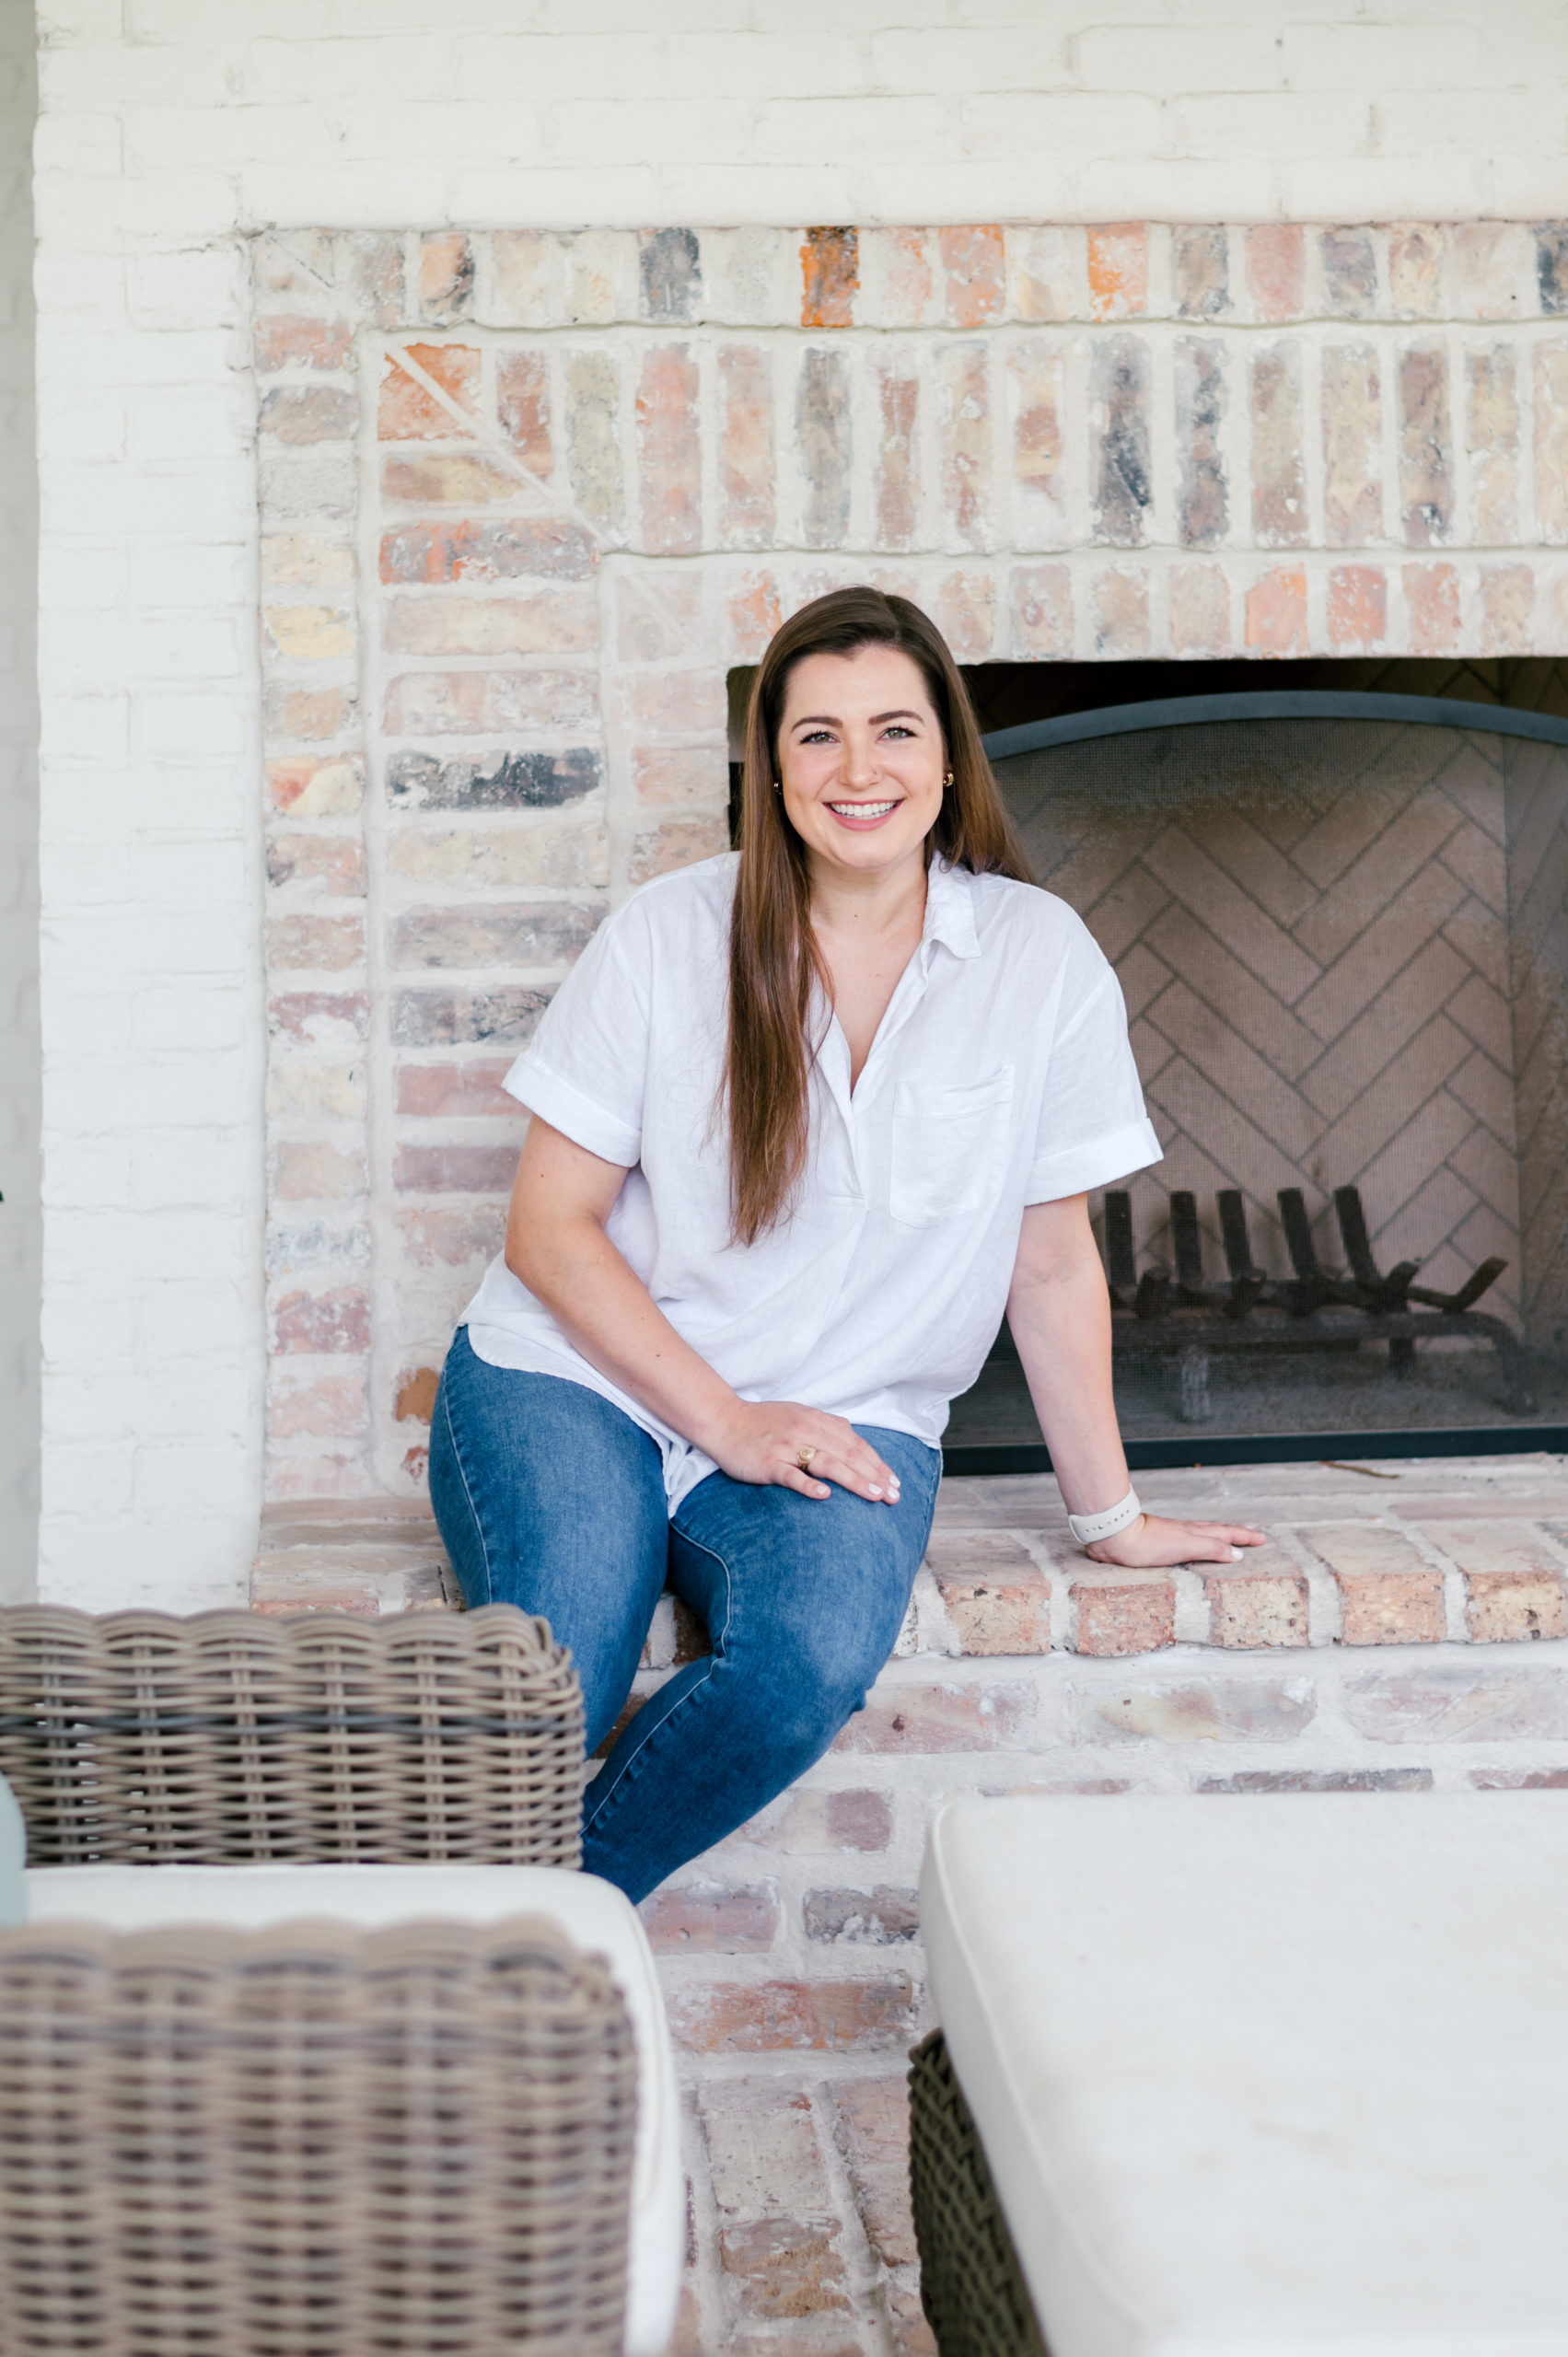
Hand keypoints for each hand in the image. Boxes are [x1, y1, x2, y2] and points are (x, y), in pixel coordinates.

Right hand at [708, 1400, 901, 1504]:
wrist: (723, 1421)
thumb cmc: (762, 1421)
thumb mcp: (798, 1413)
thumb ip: (825, 1423)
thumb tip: (851, 1430)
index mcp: (816, 1420)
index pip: (856, 1443)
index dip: (878, 1464)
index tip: (895, 1483)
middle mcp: (805, 1430)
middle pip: (848, 1454)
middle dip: (875, 1476)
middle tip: (894, 1496)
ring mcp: (786, 1446)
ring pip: (827, 1463)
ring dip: (854, 1480)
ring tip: (874, 1495)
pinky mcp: (768, 1462)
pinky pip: (791, 1474)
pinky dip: (809, 1485)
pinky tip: (825, 1496)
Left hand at [1086, 1514, 1266, 1567]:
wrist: (1117, 1537)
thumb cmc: (1149, 1542)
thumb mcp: (1187, 1546)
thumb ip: (1212, 1549)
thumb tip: (1238, 1554)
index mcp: (1196, 1533)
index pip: (1227, 1534)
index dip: (1245, 1537)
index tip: (1262, 1539)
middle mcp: (1187, 1532)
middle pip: (1217, 1532)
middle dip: (1236, 1535)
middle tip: (1252, 1536)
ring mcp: (1173, 1537)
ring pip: (1203, 1535)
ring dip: (1219, 1538)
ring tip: (1228, 1541)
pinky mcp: (1159, 1544)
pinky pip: (1188, 1543)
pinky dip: (1199, 1544)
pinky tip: (1192, 1549)